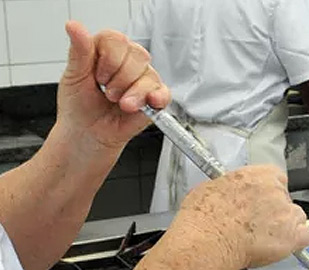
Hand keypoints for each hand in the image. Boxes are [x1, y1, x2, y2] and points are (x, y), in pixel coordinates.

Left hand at [56, 21, 169, 151]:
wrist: (88, 134)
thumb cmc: (79, 106)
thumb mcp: (74, 76)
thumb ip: (79, 50)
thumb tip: (74, 26)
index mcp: (107, 50)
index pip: (116, 39)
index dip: (108, 59)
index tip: (96, 76)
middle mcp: (128, 62)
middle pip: (137, 53)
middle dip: (119, 78)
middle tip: (106, 91)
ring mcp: (143, 79)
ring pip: (149, 74)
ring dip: (131, 93)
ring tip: (118, 103)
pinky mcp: (155, 98)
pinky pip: (163, 92)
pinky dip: (154, 98)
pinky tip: (140, 105)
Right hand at [172, 166, 308, 269]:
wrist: (209, 240)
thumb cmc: (204, 218)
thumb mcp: (212, 188)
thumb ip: (231, 187)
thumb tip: (229, 192)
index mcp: (258, 175)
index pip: (277, 178)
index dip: (270, 192)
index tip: (263, 201)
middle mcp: (276, 191)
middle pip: (286, 199)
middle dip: (276, 211)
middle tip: (259, 224)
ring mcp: (287, 212)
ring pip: (297, 217)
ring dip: (287, 226)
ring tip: (267, 238)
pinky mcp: (293, 235)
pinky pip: (306, 237)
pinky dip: (297, 242)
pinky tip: (283, 246)